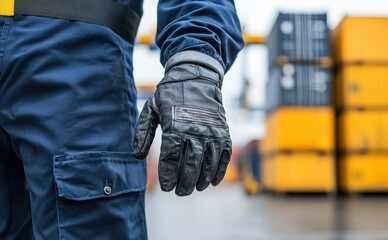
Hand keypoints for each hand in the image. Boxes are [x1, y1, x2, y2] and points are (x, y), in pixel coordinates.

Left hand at [133, 51, 231, 195]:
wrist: (197, 76)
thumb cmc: (171, 94)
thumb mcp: (151, 108)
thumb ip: (143, 131)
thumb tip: (137, 155)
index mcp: (174, 126)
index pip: (170, 158)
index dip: (168, 175)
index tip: (166, 187)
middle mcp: (194, 130)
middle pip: (190, 164)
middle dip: (185, 182)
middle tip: (180, 193)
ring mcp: (211, 131)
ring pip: (208, 162)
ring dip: (203, 179)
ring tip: (197, 188)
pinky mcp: (223, 130)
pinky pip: (224, 154)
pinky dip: (221, 169)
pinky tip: (214, 181)